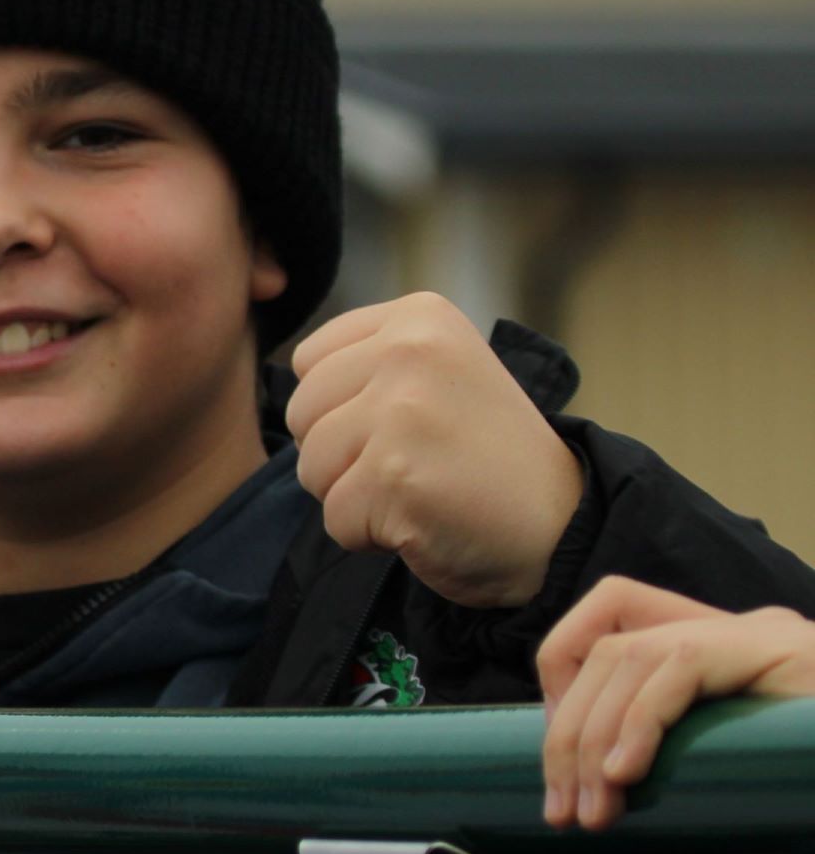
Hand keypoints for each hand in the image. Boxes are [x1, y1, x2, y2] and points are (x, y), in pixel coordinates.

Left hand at [287, 293, 583, 607]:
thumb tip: (291, 373)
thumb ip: (368, 364)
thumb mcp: (436, 376)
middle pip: (301, 414)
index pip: (308, 362)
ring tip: (421, 489)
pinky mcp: (394, 474)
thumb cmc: (485, 459)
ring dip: (354, 496)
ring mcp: (402, 411)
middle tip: (415, 464)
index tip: (409, 424)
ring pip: (310, 468)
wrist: (561, 528)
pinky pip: (336, 518)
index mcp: (419, 317)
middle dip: (341, 455)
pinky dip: (370, 536)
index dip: (342, 409)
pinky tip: (425, 520)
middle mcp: (410, 350)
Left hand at [538, 577, 814, 853]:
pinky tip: (624, 773)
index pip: (612, 615)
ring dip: (592, 740)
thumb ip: (649, 755)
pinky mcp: (786, 652)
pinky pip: (682, 662)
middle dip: (567, 733)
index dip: (561, 670)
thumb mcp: (700, 777)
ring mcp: (768, 638)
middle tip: (565, 811)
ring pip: (633, 655)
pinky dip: (638, 719)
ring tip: (594, 811)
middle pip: (609, 647)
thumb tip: (572, 773)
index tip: (556, 754)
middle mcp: (743, 632)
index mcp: (719, 651)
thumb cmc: (790, 821)